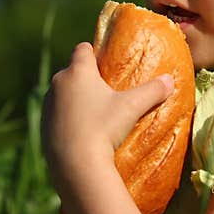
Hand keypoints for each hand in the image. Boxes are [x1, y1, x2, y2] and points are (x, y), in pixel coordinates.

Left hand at [40, 42, 173, 188]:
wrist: (76, 164)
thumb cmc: (104, 128)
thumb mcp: (132, 107)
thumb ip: (152, 91)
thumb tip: (170, 80)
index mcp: (78, 71)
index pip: (82, 49)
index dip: (92, 52)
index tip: (102, 61)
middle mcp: (58, 82)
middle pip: (72, 71)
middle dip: (85, 78)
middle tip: (104, 92)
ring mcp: (47, 104)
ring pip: (61, 94)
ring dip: (73, 99)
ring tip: (92, 114)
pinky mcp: (42, 125)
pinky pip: (55, 115)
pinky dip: (65, 119)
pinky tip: (80, 132)